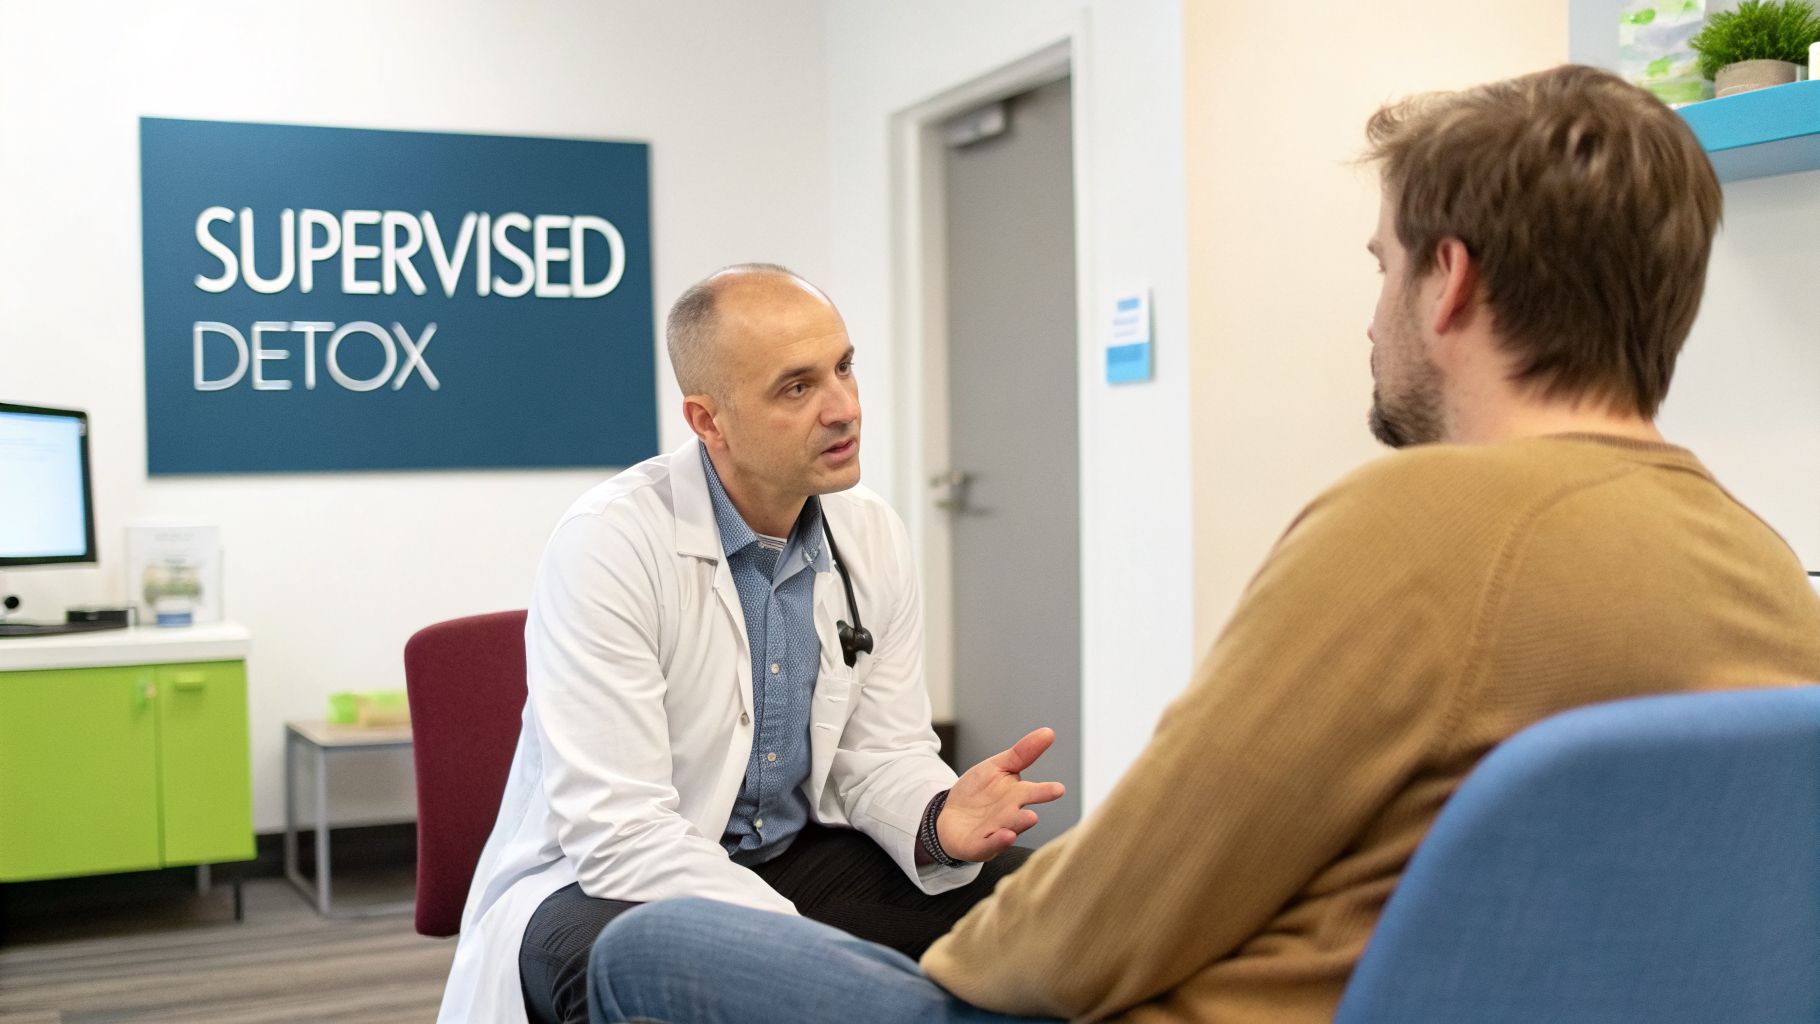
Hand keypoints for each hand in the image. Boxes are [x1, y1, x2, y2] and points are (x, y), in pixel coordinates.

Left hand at [936, 727, 1065, 861]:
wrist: (950, 815)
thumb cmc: (979, 792)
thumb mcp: (997, 767)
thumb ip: (1022, 753)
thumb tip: (1049, 732)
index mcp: (1016, 796)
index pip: (1033, 792)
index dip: (1045, 791)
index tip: (1059, 789)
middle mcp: (1010, 816)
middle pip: (1022, 814)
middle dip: (1034, 808)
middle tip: (1047, 807)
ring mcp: (995, 832)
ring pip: (1009, 830)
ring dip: (1018, 825)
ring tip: (1031, 818)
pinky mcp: (978, 846)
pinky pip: (988, 845)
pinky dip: (997, 842)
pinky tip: (1007, 835)